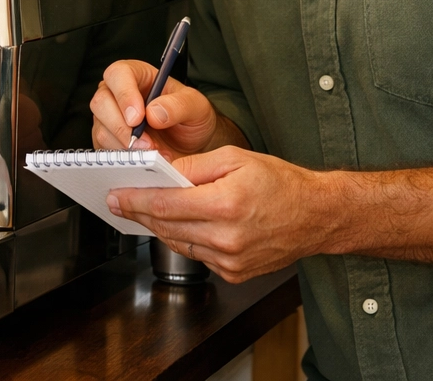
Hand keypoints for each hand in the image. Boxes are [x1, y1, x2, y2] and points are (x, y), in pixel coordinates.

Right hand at [90, 59, 221, 157]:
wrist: (191, 145)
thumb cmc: (190, 118)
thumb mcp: (196, 107)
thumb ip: (179, 105)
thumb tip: (153, 113)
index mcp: (136, 75)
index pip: (118, 74)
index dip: (124, 95)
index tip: (138, 118)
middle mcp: (116, 93)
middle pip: (101, 102)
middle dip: (122, 127)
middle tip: (147, 143)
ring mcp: (108, 118)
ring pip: (101, 129)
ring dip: (126, 146)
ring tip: (154, 152)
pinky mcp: (107, 141)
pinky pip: (105, 150)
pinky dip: (125, 158)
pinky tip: (145, 158)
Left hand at [107, 146, 330, 282]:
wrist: (316, 216)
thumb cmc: (279, 182)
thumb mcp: (234, 159)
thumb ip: (192, 167)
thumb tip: (159, 171)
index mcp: (226, 204)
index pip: (166, 204)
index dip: (134, 200)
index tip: (115, 195)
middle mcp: (227, 238)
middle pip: (166, 226)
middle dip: (138, 212)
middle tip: (118, 202)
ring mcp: (230, 261)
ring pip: (177, 243)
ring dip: (158, 226)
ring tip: (143, 210)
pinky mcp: (234, 274)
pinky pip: (196, 255)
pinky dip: (183, 239)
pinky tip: (179, 224)